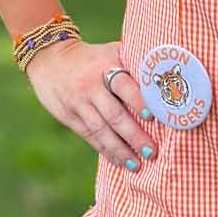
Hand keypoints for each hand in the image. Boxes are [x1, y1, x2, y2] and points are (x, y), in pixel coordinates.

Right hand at [25, 38, 155, 173]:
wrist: (49, 58)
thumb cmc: (92, 57)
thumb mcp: (110, 52)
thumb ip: (133, 62)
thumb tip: (168, 73)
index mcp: (105, 67)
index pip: (124, 86)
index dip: (138, 101)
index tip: (153, 118)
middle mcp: (90, 86)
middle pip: (114, 114)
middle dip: (134, 135)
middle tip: (151, 152)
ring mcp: (77, 103)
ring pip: (100, 130)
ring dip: (120, 149)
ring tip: (137, 165)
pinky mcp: (68, 116)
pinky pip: (89, 136)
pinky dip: (105, 150)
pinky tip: (119, 161)